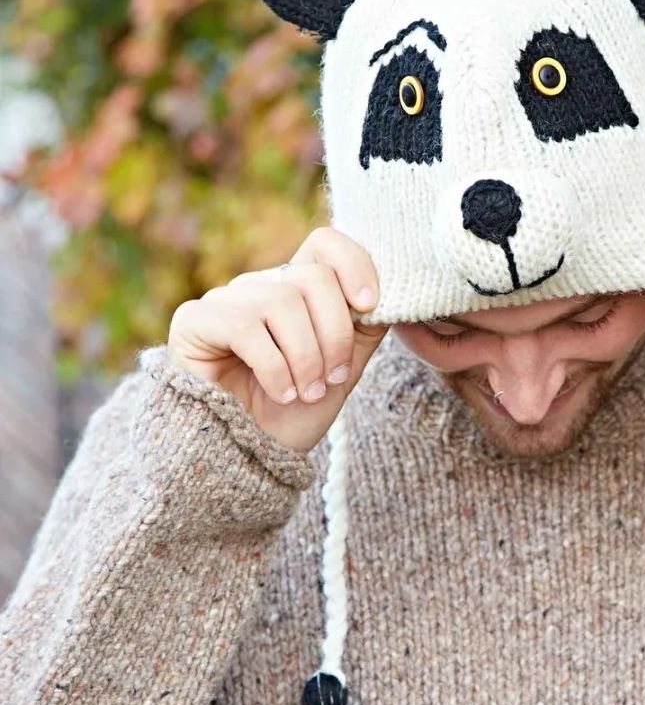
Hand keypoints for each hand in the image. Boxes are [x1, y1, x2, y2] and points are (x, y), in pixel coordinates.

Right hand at [167, 227, 386, 452]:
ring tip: (306, 392)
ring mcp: (225, 301)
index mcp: (296, 290)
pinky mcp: (194, 322)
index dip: (354, 265)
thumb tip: (390, 292)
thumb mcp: (344, 367)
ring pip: (282, 302)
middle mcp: (260, 287)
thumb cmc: (294, 415)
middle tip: (332, 378)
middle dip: (334, 334)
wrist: (250, 461)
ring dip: (306, 357)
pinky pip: (245, 327)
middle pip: (312, 278)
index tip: (369, 307)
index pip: (325, 244)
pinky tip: (281, 392)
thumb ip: (364, 326)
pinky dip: (274, 366)